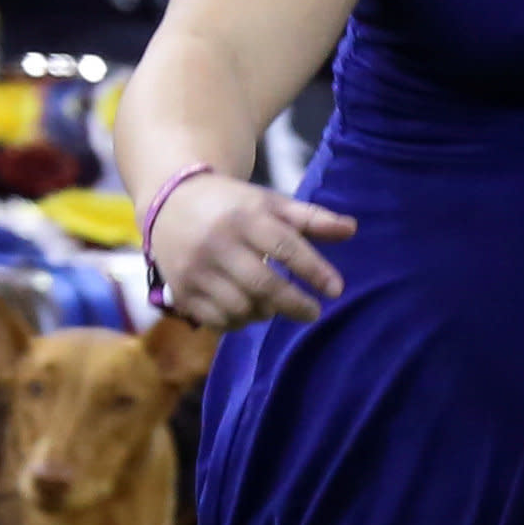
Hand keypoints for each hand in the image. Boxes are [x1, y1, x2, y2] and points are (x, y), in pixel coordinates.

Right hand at [150, 166, 357, 327]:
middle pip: (263, 285)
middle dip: (295, 304)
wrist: (171, 203)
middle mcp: (218, 243)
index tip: (336, 289)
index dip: (314, 270)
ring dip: (266, 312)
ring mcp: (196, 270)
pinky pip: (218, 320)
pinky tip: (249, 309)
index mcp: (245, 217)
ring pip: (241, 307)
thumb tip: (352, 229)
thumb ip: (311, 218)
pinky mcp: (181, 291)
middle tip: (314, 312)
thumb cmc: (234, 206)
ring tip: (275, 305)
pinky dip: (240, 321)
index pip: (285, 246)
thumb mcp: (270, 204)